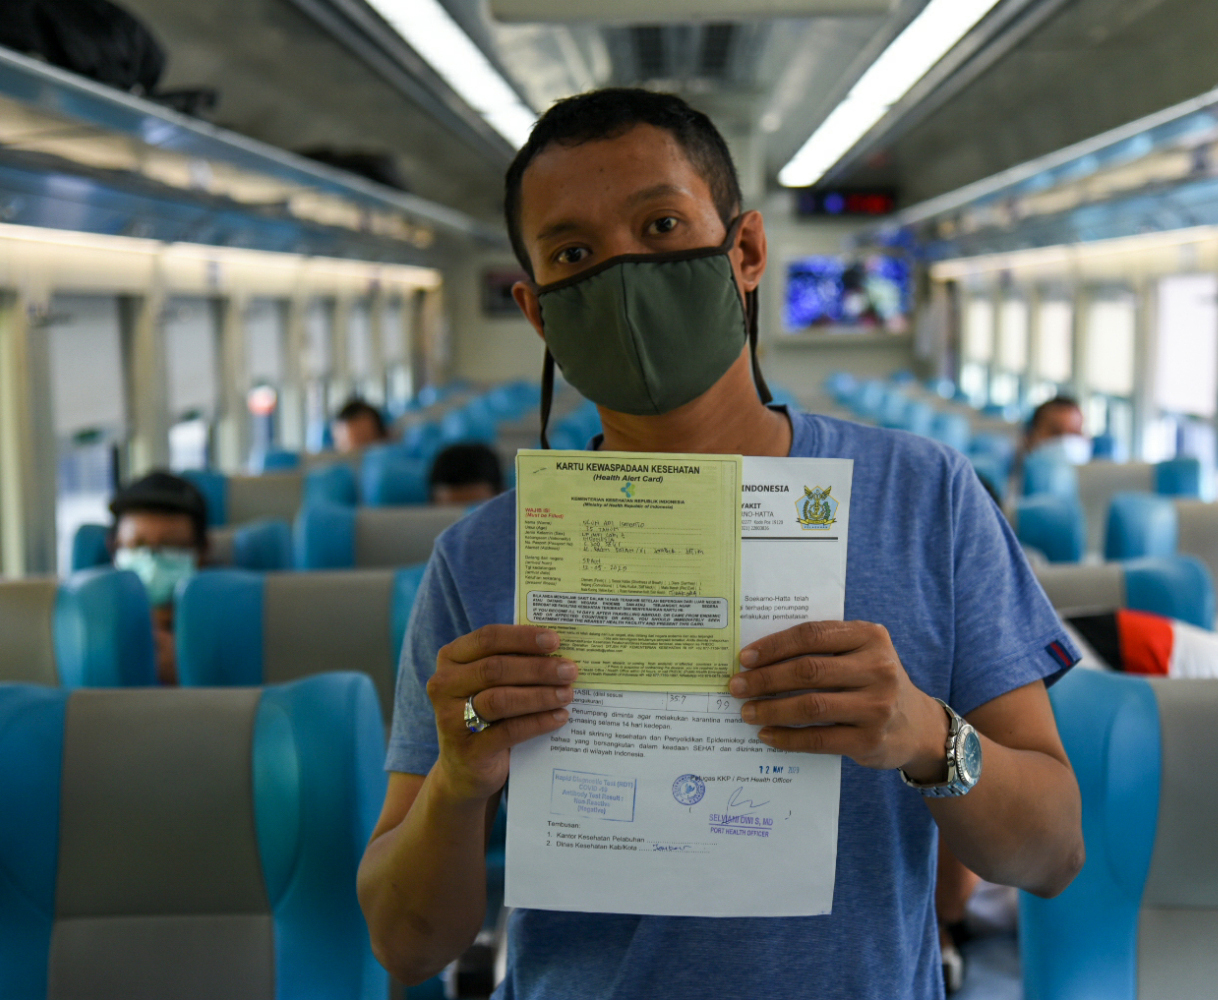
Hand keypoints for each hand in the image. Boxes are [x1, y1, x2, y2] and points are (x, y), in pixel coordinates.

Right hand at [427, 624, 576, 802]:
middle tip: (569, 670)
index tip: (554, 641)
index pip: (487, 639)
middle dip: (537, 668)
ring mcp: (451, 718)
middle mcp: (444, 684)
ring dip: (539, 695)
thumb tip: (557, 651)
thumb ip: (513, 662)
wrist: (465, 768)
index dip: (522, 638)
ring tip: (567, 694)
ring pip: (500, 699)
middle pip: (495, 669)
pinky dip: (538, 722)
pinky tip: (559, 717)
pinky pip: (509, 731)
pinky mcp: (468, 749)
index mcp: (451, 658)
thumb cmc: (486, 713)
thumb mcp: (490, 683)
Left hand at [728, 620, 947, 778]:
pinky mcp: (869, 741)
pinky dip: (787, 737)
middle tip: (737, 686)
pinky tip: (767, 734)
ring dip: (771, 709)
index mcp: (870, 637)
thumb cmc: (873, 683)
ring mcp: (876, 707)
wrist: (918, 727)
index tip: (744, 658)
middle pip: (808, 670)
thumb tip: (760, 659)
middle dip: (765, 679)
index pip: (812, 635)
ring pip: (810, 706)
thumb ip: (823, 649)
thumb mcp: (861, 654)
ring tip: (747, 711)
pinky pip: (818, 738)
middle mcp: (878, 669)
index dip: (774, 646)